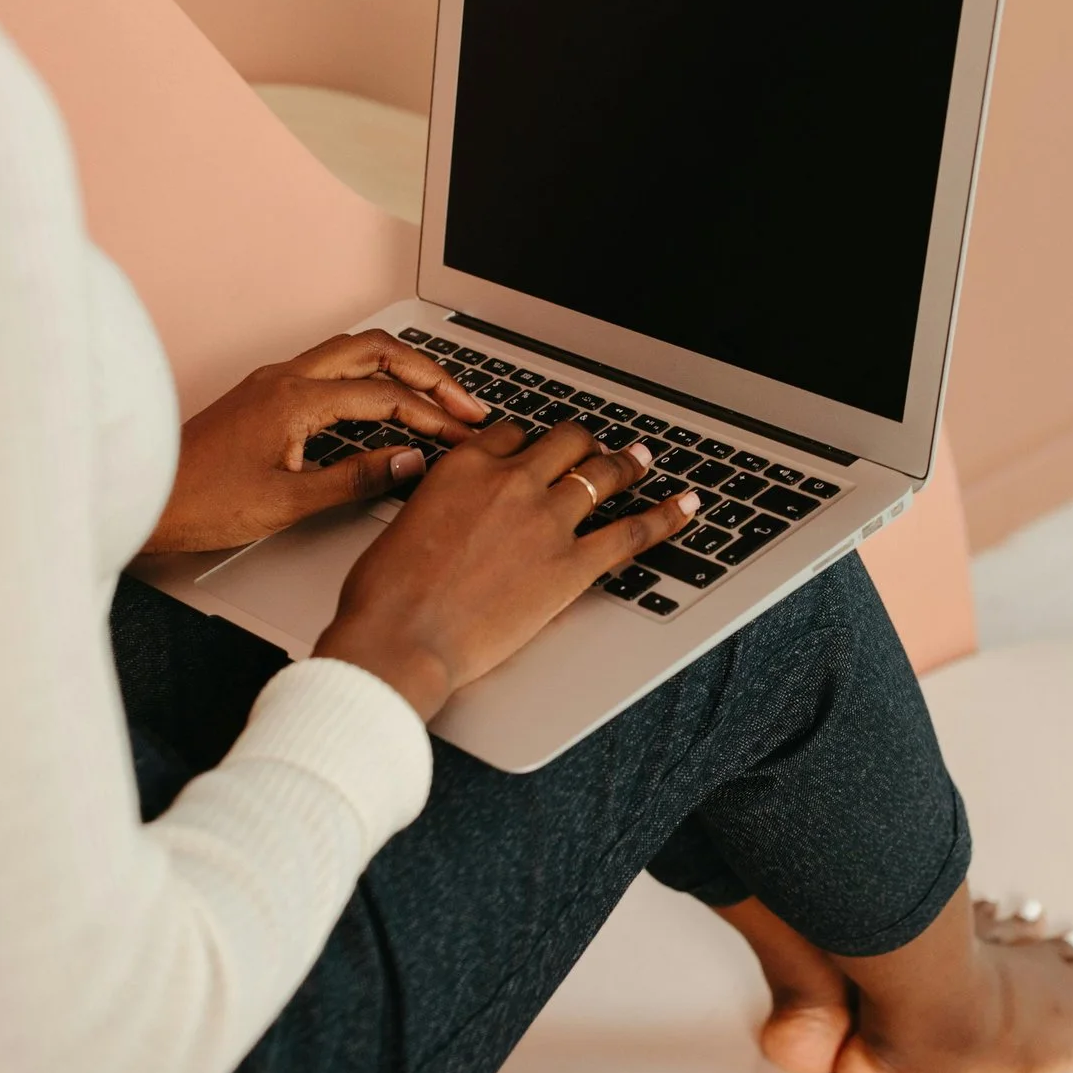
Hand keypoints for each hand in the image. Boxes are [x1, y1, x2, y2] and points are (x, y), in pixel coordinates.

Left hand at [143, 330, 491, 553]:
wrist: (142, 499)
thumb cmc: (201, 503)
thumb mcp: (289, 503)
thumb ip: (356, 479)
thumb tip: (410, 461)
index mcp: (294, 399)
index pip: (383, 396)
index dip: (431, 415)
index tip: (463, 436)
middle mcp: (284, 377)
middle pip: (375, 350)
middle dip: (427, 373)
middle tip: (464, 402)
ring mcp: (272, 382)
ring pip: (351, 353)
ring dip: (398, 369)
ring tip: (434, 395)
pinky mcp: (263, 395)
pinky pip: (329, 369)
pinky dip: (367, 378)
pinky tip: (381, 403)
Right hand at [313, 419, 701, 719]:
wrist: (400, 638)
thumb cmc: (385, 595)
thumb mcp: (401, 527)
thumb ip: (437, 507)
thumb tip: (447, 514)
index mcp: (464, 466)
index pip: (511, 434)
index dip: (529, 441)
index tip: (536, 449)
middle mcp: (511, 481)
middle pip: (564, 442)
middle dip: (583, 443)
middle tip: (595, 449)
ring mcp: (547, 521)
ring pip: (601, 474)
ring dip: (627, 463)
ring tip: (642, 459)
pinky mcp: (572, 565)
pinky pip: (632, 531)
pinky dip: (666, 516)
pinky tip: (687, 506)